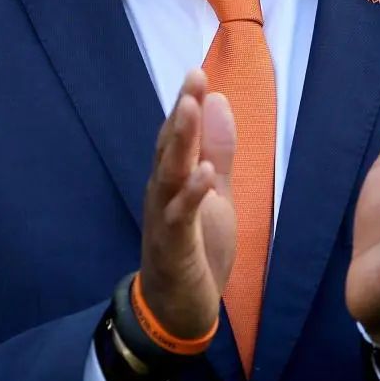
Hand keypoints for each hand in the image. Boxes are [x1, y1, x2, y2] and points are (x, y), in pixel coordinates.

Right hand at [139, 69, 236, 338]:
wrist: (175, 309)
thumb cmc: (195, 248)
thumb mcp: (214, 194)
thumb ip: (216, 151)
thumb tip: (217, 102)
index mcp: (172, 179)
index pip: (177, 134)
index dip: (186, 103)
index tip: (197, 71)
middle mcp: (162, 192)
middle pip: (169, 145)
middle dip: (181, 111)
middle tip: (193, 77)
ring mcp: (164, 218)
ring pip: (169, 174)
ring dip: (180, 142)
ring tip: (190, 110)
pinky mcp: (174, 247)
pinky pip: (181, 217)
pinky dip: (191, 194)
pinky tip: (203, 174)